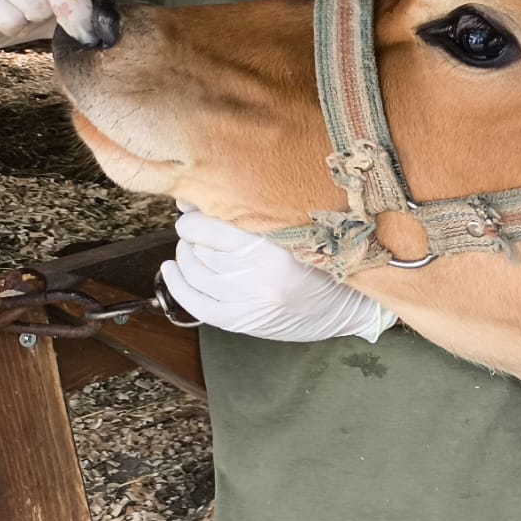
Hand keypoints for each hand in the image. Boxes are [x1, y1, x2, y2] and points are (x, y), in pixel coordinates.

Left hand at [163, 208, 396, 342]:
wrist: (348, 306)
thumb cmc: (324, 262)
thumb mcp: (293, 229)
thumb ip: (246, 214)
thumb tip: (191, 199)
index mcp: (274, 246)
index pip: (209, 224)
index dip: (196, 215)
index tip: (200, 211)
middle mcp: (259, 274)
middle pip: (198, 246)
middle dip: (192, 234)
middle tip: (200, 229)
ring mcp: (248, 300)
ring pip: (193, 270)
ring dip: (186, 256)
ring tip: (194, 248)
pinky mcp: (241, 320)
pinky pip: (194, 302)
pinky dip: (177, 284)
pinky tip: (172, 270)